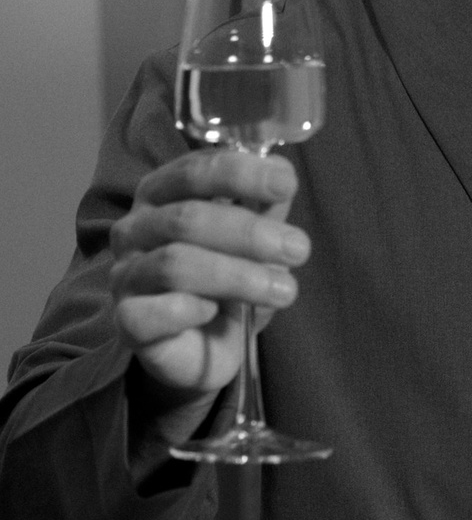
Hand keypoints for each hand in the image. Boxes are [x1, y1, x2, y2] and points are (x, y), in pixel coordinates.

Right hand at [108, 152, 307, 431]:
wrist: (208, 347)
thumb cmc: (228, 282)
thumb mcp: (253, 241)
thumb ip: (265, 207)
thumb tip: (282, 174)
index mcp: (161, 196)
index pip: (192, 172)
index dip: (239, 174)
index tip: (285, 183)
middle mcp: (135, 229)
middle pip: (185, 218)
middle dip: (249, 232)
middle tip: (298, 249)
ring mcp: (125, 275)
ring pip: (174, 264)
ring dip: (237, 275)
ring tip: (285, 290)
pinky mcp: (127, 322)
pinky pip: (151, 312)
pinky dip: (188, 310)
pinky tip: (214, 313)